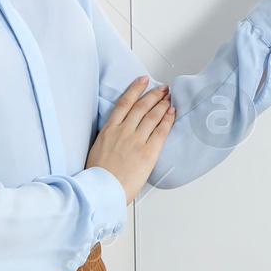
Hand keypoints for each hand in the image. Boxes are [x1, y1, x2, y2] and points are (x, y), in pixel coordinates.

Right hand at [86, 75, 174, 203]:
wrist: (102, 190)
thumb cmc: (98, 175)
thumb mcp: (98, 148)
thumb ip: (110, 136)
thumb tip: (120, 130)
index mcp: (109, 130)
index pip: (124, 103)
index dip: (135, 89)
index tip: (143, 80)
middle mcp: (123, 131)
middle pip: (142, 106)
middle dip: (154, 95)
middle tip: (163, 88)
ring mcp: (136, 140)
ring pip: (152, 116)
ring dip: (163, 104)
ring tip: (169, 98)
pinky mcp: (148, 151)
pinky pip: (161, 131)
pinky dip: (168, 119)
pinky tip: (172, 112)